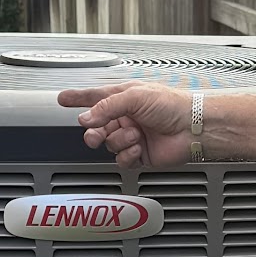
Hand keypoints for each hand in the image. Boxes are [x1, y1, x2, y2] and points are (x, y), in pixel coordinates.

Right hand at [56, 82, 190, 167]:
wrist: (193, 127)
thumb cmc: (172, 105)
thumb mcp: (135, 97)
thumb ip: (107, 107)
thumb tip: (85, 118)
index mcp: (124, 99)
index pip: (95, 98)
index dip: (78, 99)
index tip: (62, 99)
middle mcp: (126, 118)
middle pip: (97, 127)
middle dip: (94, 132)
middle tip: (94, 134)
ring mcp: (132, 137)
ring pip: (109, 144)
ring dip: (120, 140)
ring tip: (135, 135)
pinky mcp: (139, 155)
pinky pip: (121, 160)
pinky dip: (128, 154)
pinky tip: (139, 147)